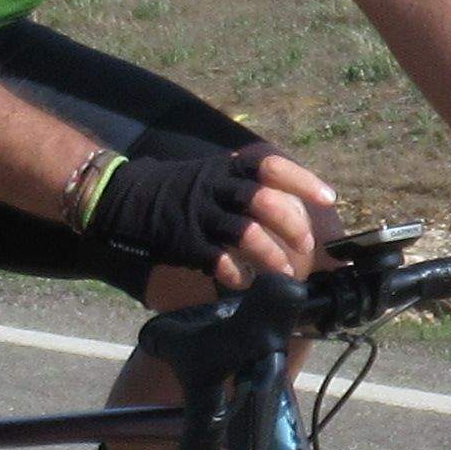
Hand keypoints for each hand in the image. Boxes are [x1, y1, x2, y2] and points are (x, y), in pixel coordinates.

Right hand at [93, 134, 338, 285]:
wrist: (122, 197)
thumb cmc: (176, 191)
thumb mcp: (210, 175)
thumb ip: (243, 185)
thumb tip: (287, 207)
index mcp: (227, 169)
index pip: (272, 166)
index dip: (304, 180)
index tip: (328, 198)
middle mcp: (216, 188)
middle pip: (267, 202)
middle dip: (294, 228)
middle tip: (307, 247)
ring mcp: (201, 215)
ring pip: (248, 233)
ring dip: (273, 257)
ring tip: (286, 275)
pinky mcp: (185, 242)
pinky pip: (219, 261)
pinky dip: (237, 275)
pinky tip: (244, 283)